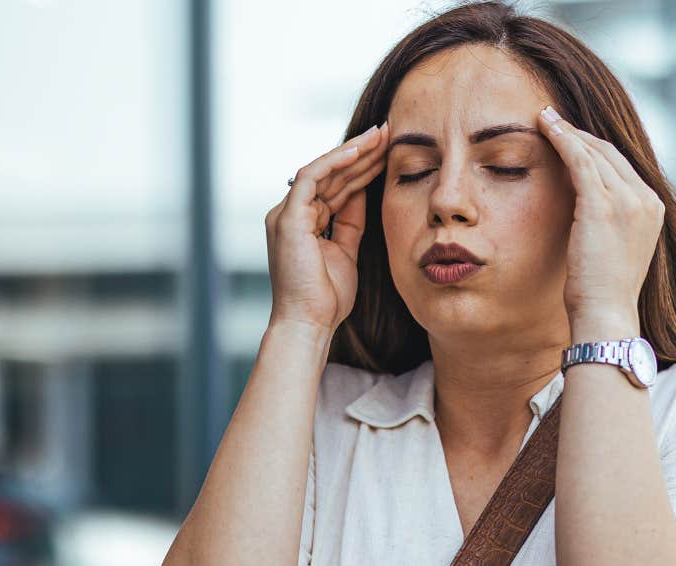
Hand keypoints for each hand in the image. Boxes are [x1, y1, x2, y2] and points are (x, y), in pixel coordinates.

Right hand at [264, 123, 389, 336]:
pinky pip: (312, 177)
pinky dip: (336, 162)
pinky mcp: (288, 218)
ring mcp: (286, 214)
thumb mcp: (346, 252)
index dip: (362, 168)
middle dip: (361, 153)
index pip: (335, 187)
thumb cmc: (327, 299)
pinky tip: (360, 150)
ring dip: (353, 152)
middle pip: (331, 175)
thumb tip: (363, 193)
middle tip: (388, 132)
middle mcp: (291, 214)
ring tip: (380, 135)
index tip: (388, 152)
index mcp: (303, 223)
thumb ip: (351, 223)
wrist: (309, 323)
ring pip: (323, 170)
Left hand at [536, 106, 662, 340]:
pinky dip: (562, 139)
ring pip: (594, 152)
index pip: (622, 167)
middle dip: (580, 134)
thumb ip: (611, 224)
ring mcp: (629, 200)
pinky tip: (545, 127)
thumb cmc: (603, 292)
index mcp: (653, 209)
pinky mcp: (604, 204)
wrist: (606, 314)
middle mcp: (647, 200)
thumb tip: (587, 212)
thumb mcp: (615, 250)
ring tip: (544, 118)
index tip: (571, 138)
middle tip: (554, 119)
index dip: (594, 149)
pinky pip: (581, 160)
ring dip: (567, 131)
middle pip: (610, 153)